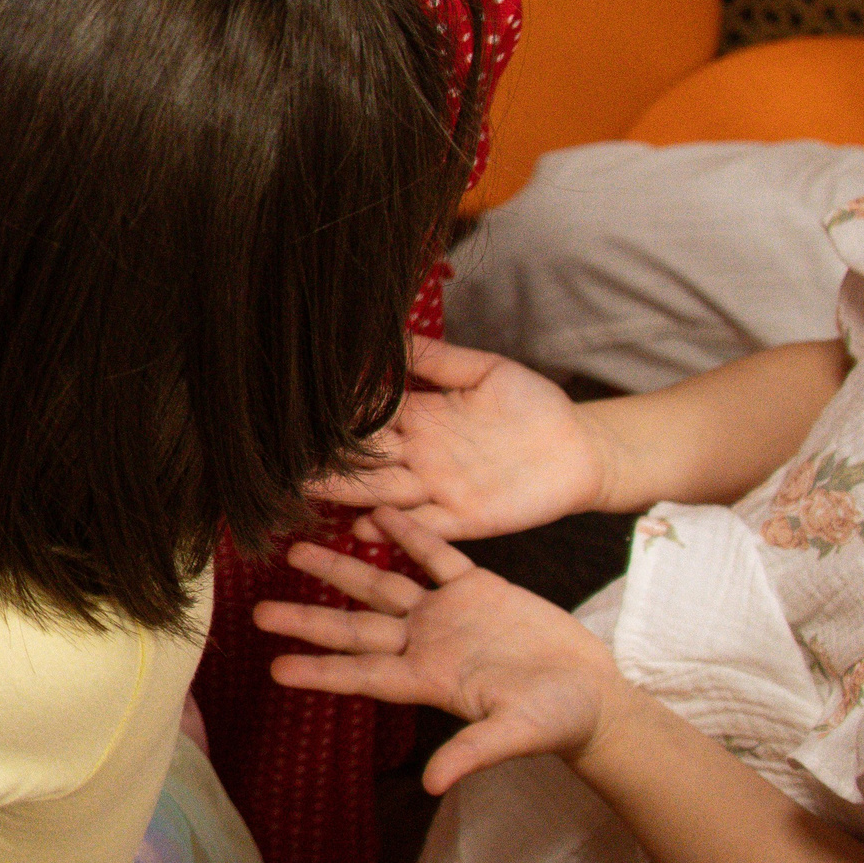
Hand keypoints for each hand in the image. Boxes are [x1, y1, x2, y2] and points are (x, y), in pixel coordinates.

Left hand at [257, 507, 629, 794]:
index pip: (362, 674)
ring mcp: (447, 614)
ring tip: (298, 550)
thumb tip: (432, 785)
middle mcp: (426, 644)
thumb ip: (473, 753)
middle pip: (356, 628)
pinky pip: (434, 555)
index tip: (274, 669)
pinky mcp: (477, 588)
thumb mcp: (515, 735)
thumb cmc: (557, 721)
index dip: (320, 672)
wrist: (593, 695)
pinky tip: (377, 513)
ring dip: (342, 568)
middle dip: (308, 619)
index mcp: (428, 680)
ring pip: (382, 586)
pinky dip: (408, 534)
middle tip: (257, 611)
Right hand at [310, 339, 618, 542]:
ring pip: (382, 491)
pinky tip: (363, 527)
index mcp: (420, 417)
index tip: (297, 411)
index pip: (367, 416)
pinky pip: (423, 526)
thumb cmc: (535, 405)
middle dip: (325, 459)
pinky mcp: (465, 519)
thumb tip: (390, 333)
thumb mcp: (486, 370)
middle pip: (363, 458)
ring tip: (306, 490)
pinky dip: (394, 529)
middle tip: (281, 459)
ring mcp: (439, 489)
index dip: (336, 415)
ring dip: (345, 493)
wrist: (582, 447)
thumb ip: (439, 359)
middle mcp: (420, 455)